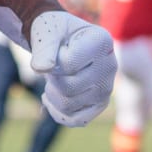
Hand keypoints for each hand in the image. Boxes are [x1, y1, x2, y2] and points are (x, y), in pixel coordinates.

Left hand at [28, 11, 115, 126]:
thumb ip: (43, 47)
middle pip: (68, 87)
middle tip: (51, 65)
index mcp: (101, 42)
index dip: (51, 57)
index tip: (56, 47)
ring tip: (53, 77)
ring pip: (68, 105)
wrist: (61, 39)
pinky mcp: (100, 104)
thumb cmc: (55, 32)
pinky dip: (57, 112)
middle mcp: (110, 66)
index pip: (68, 64)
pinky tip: (51, 98)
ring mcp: (107, 88)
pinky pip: (76, 120)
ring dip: (51, 93)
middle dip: (50, 77)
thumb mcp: (47, 31)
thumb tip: (41, 69)